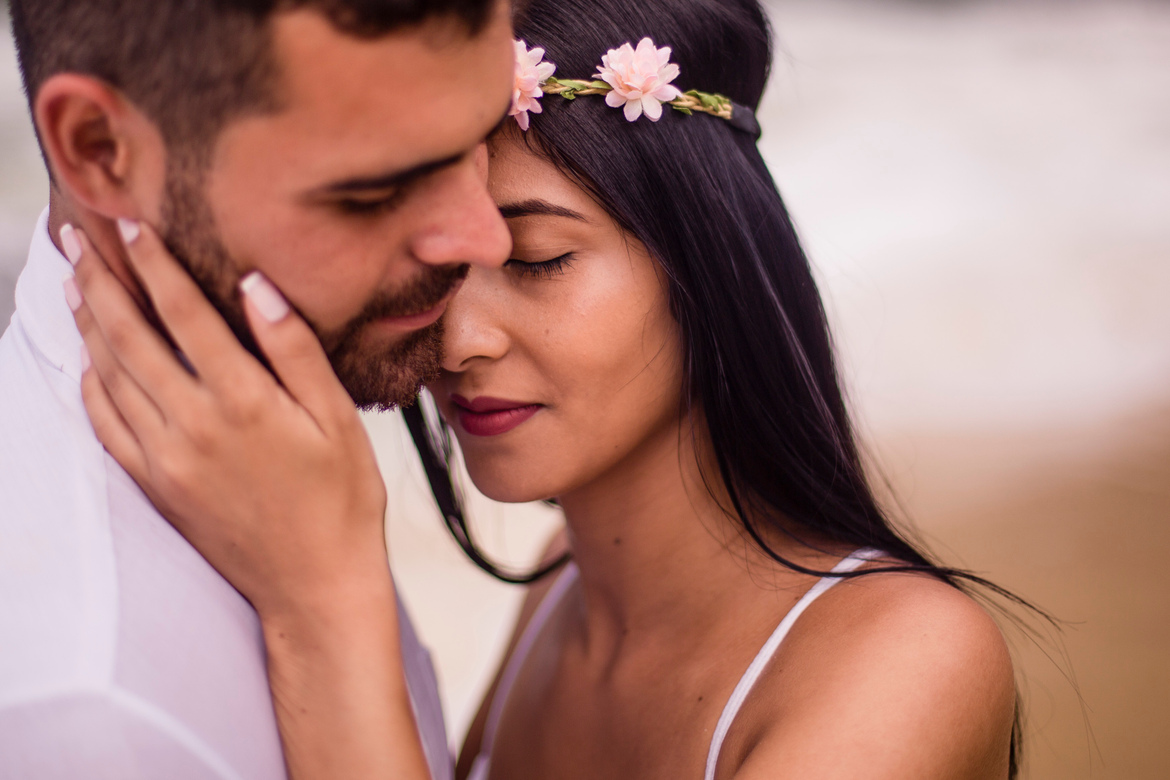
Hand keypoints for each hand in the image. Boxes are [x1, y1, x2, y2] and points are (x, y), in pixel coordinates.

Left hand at [62, 219, 390, 622]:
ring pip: (111, 378)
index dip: (154, 265)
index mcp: (244, 401)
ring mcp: (168, 460)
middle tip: (77, 241)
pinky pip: (107, 428)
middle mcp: (193, 426)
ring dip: (90, 327)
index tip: (132, 225)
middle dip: (101, 283)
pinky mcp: (157, 487)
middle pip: (131, 338)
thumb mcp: (339, 418)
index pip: (184, 314)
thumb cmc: (341, 500)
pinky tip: (89, 365)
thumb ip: (294, 350)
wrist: (316, 585)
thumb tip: (256, 286)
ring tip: (76, 287)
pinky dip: (91, 389)